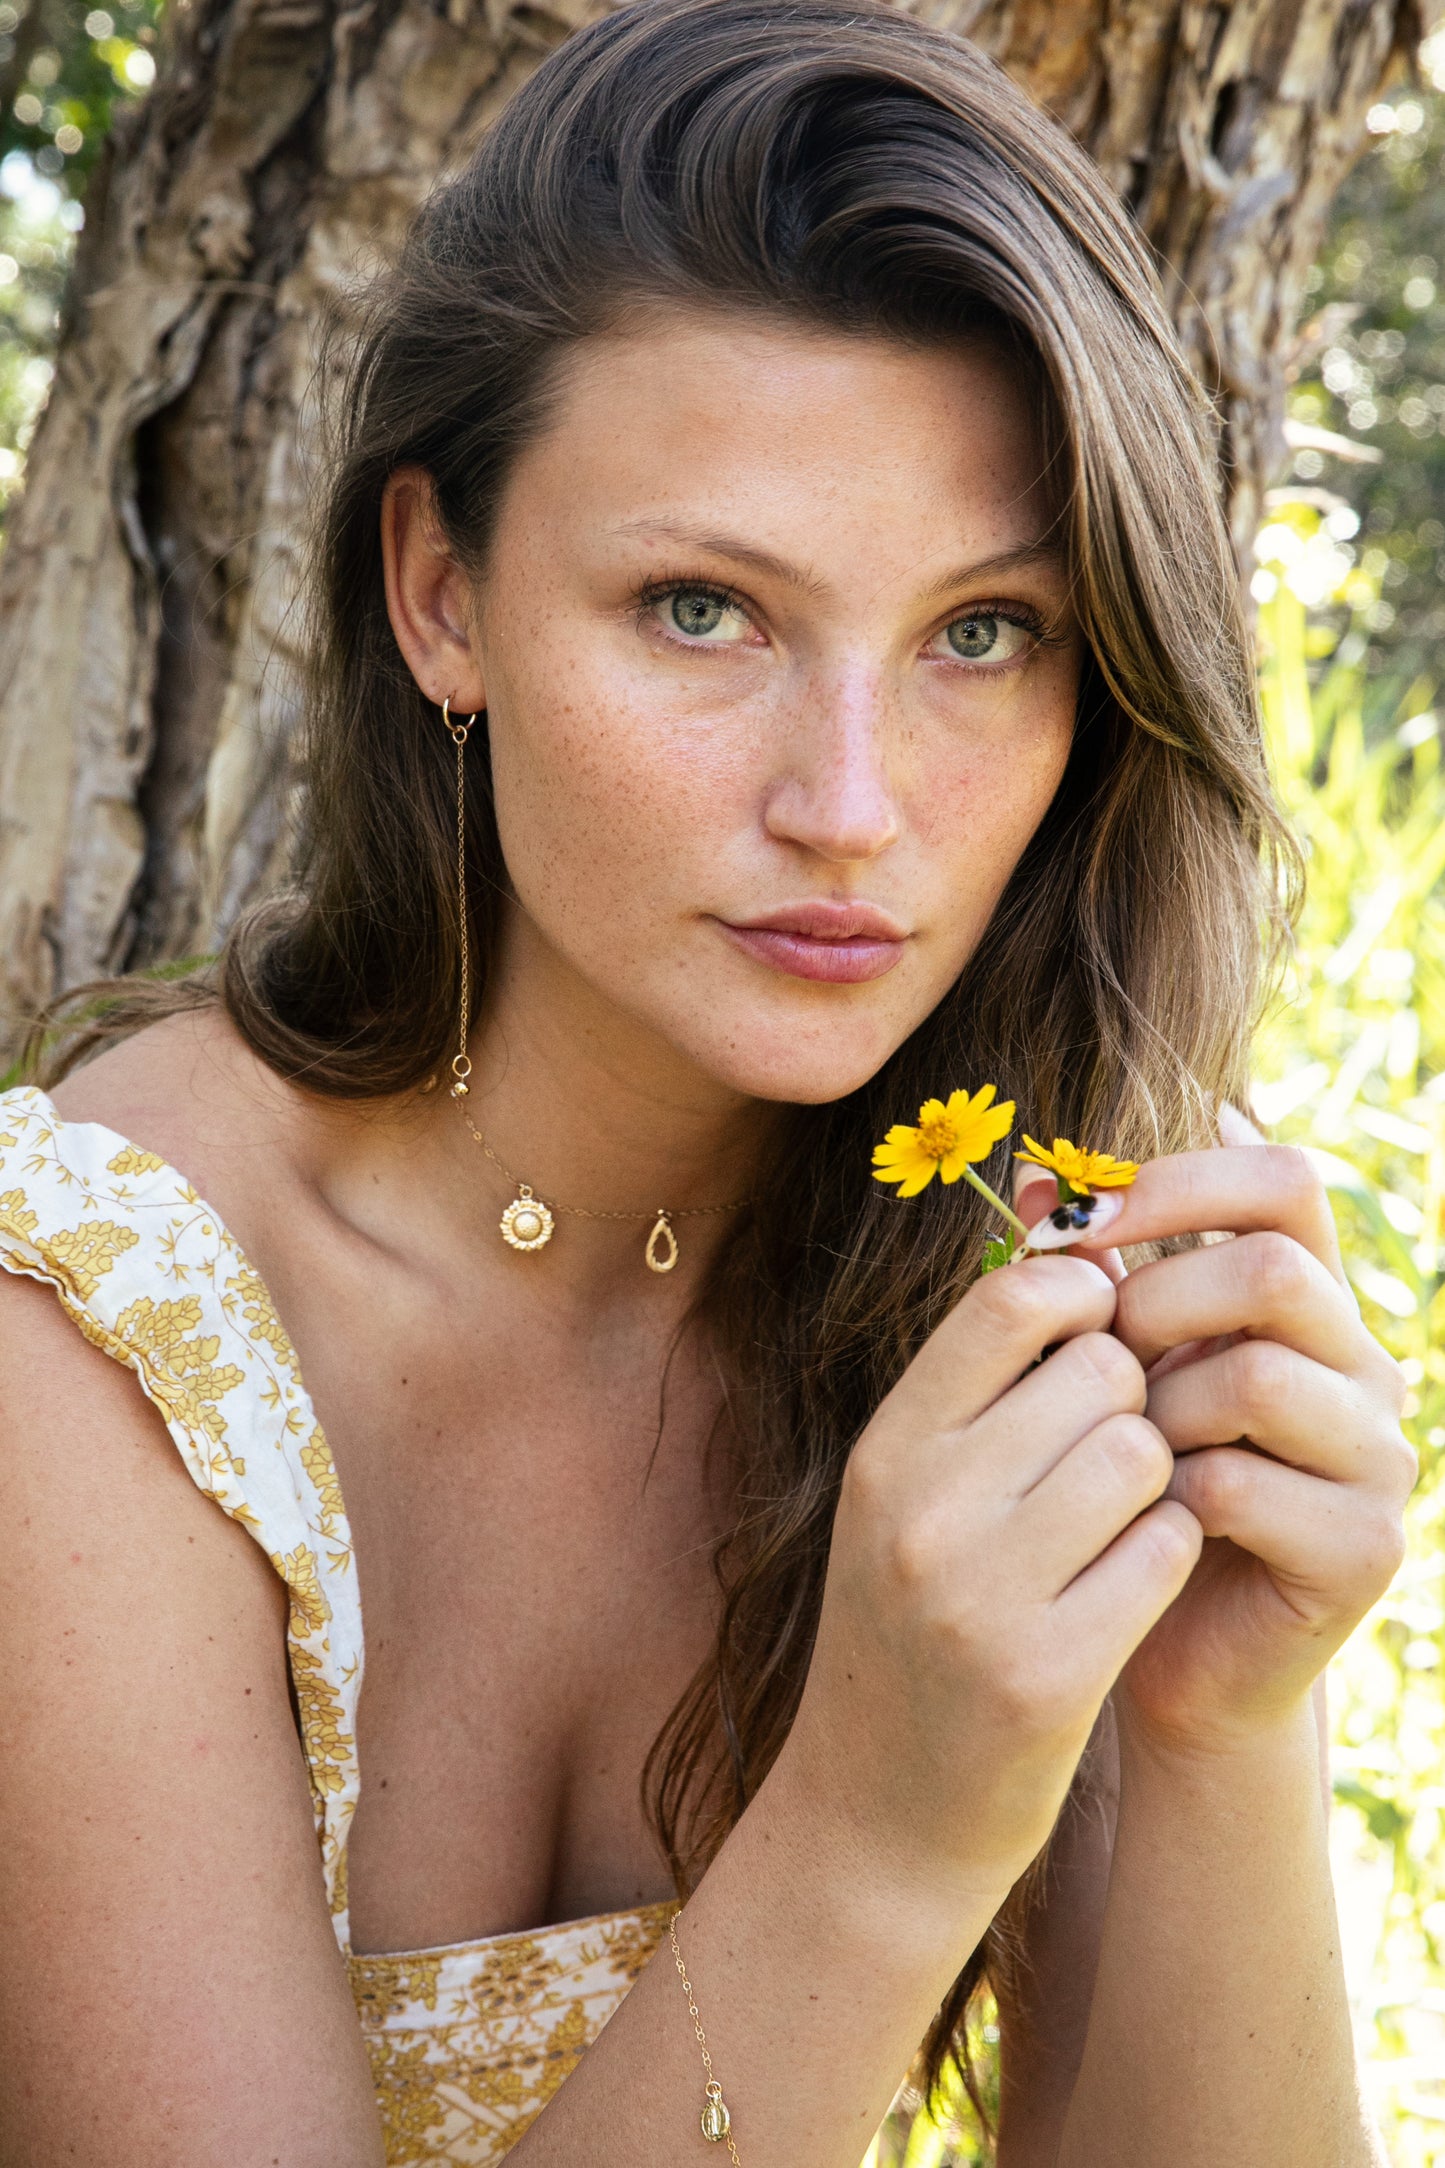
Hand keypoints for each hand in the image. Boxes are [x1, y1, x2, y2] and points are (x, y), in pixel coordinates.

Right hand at [780, 1255, 1202, 1916]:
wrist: (875, 1814)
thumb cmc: (908, 1628)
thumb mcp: (898, 1499)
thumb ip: (973, 1393)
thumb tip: (1081, 1263)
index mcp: (884, 1452)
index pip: (1011, 1301)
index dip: (1082, 1300)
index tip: (1095, 1338)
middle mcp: (919, 1512)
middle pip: (1099, 1371)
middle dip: (1129, 1400)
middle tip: (1108, 1453)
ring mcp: (981, 1597)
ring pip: (1142, 1454)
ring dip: (1154, 1481)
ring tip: (1115, 1523)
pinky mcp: (1048, 1674)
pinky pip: (1164, 1550)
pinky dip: (1164, 1556)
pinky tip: (1127, 1586)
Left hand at [1026, 1136, 1415, 1759]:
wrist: (1160, 1647)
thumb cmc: (1124, 1486)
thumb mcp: (1110, 1363)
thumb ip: (1093, 1272)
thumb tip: (1034, 1173)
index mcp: (1310, 1300)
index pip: (1285, 1181)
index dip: (1183, 1180)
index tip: (1082, 1220)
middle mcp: (1363, 1366)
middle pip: (1274, 1272)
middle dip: (1156, 1305)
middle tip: (1098, 1364)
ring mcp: (1376, 1457)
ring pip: (1257, 1377)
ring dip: (1158, 1410)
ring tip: (1123, 1453)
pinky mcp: (1361, 1547)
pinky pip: (1242, 1484)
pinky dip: (1166, 1496)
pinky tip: (1141, 1517)